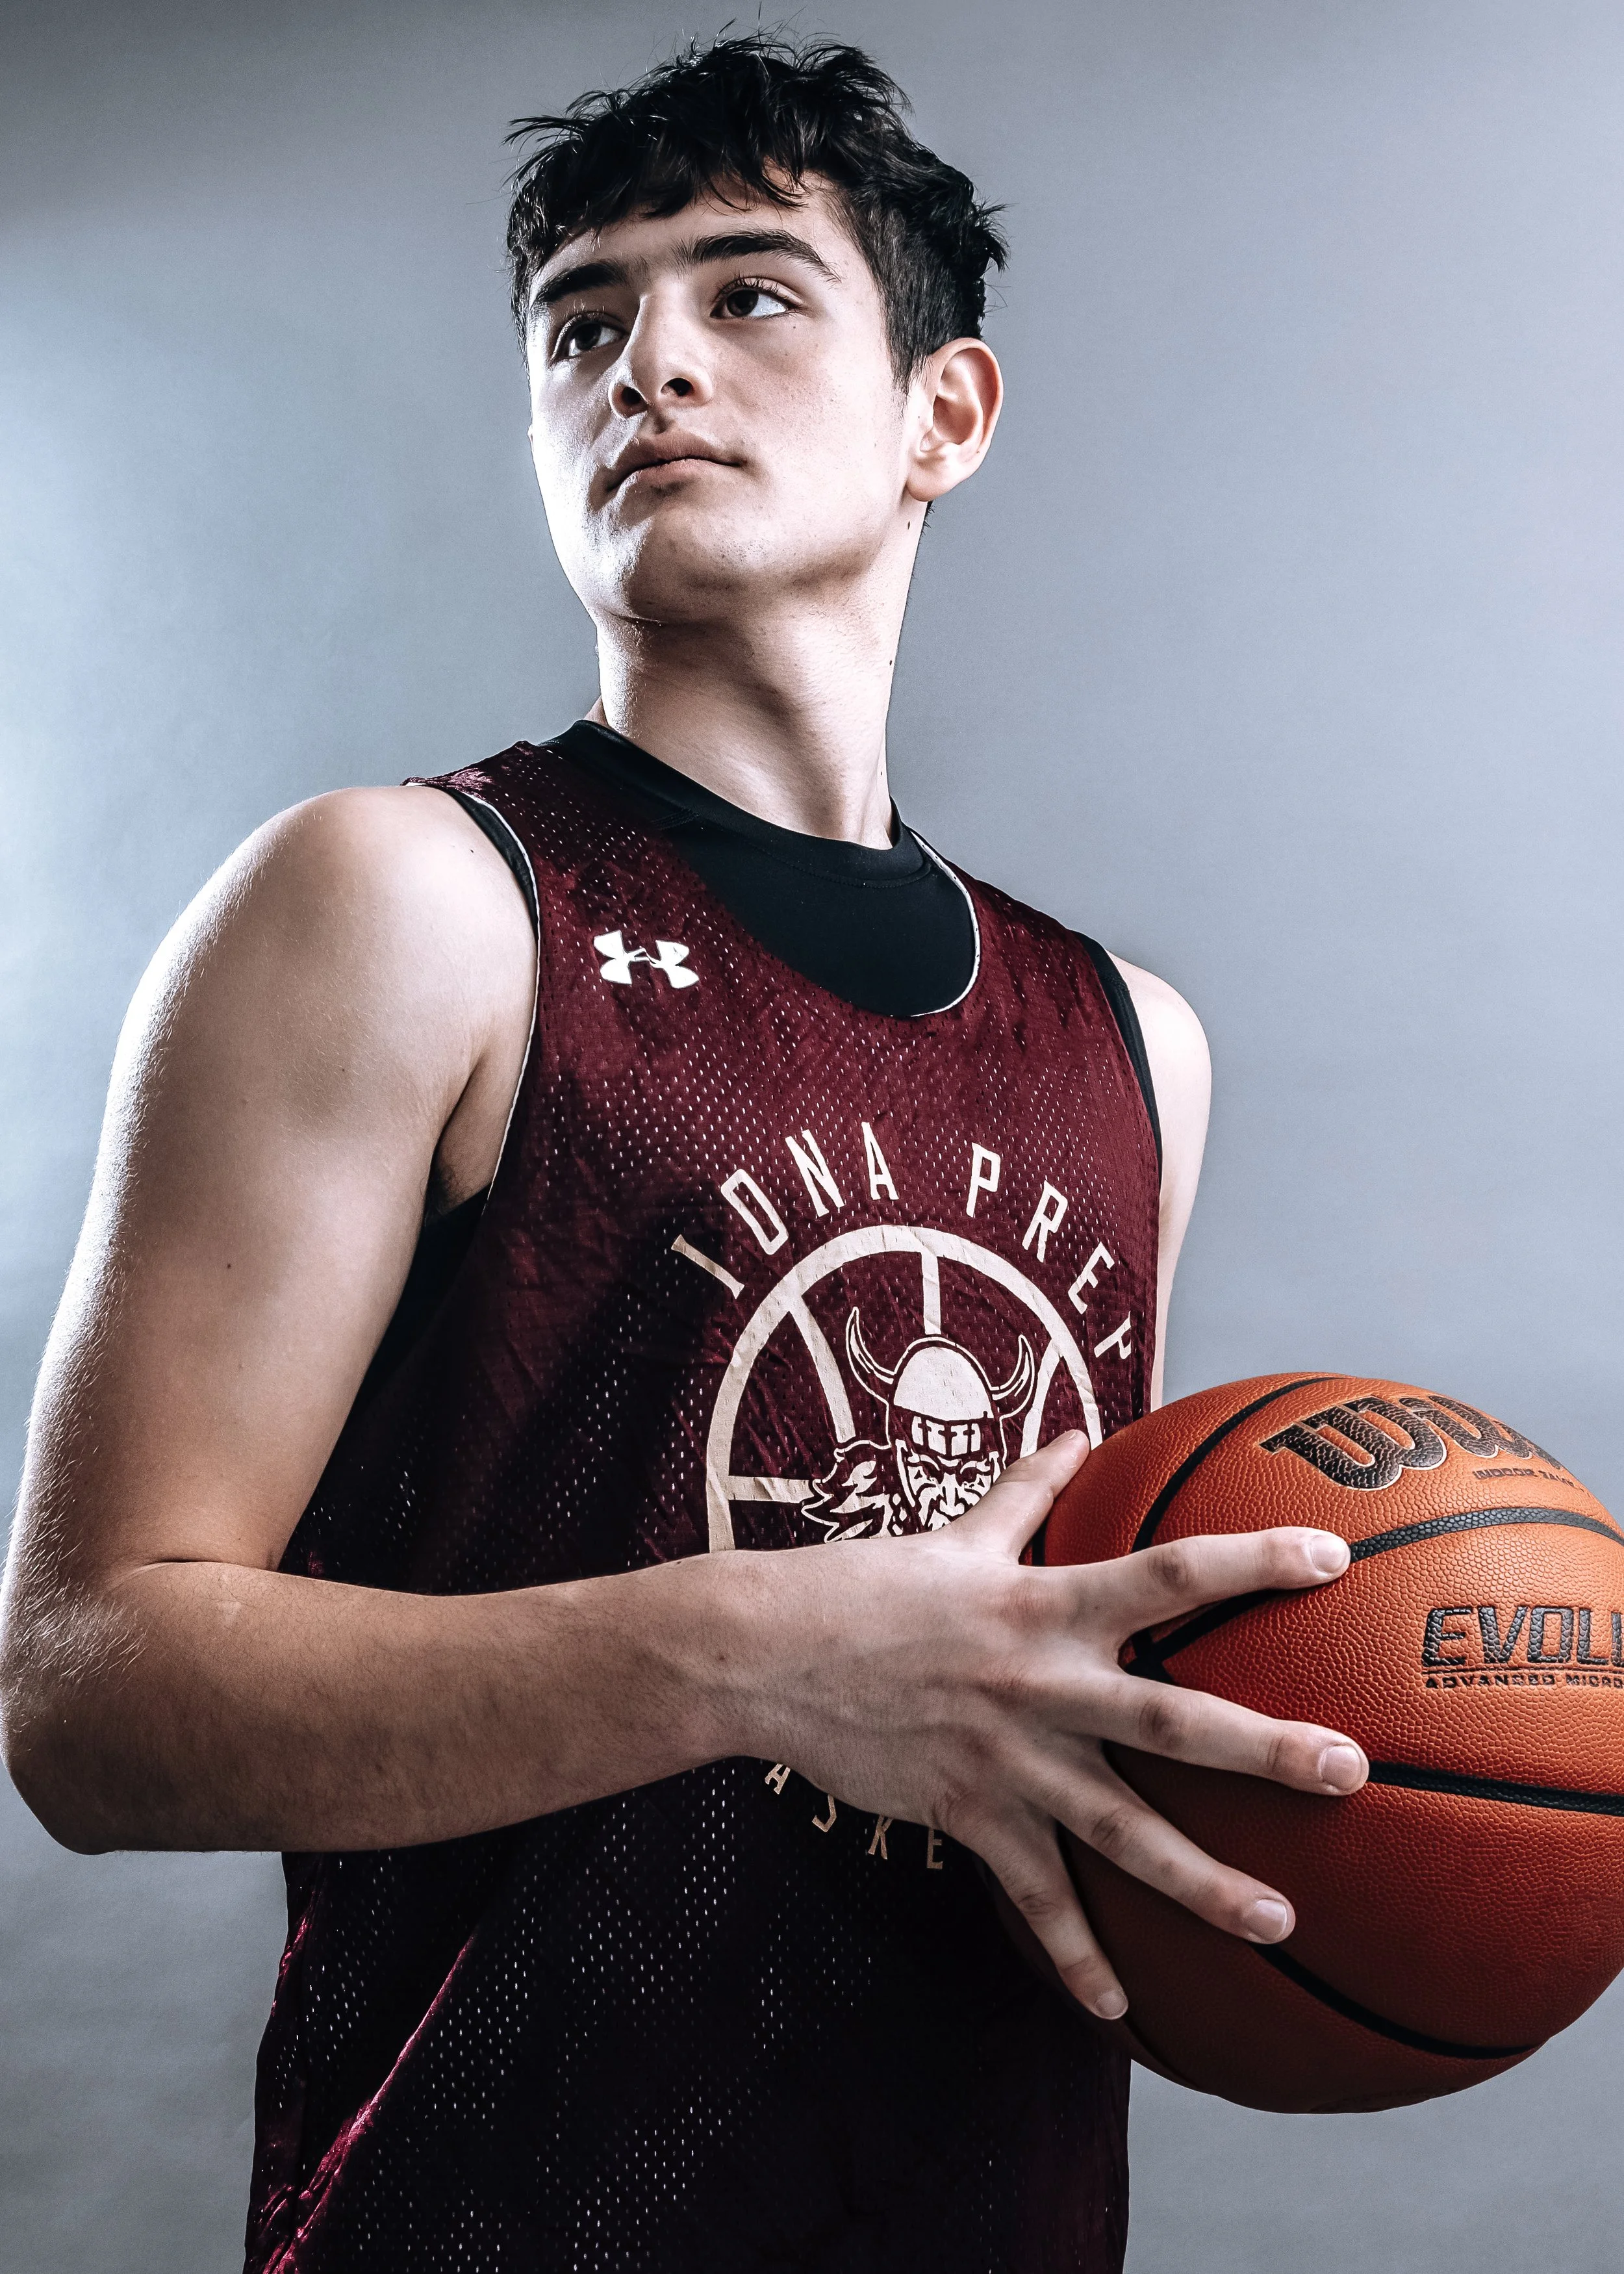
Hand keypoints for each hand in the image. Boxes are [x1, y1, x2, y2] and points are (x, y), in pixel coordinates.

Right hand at [732, 1431, 1366, 2018]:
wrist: (765, 1654)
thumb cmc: (866, 1585)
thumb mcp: (956, 1534)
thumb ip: (1028, 1491)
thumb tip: (1077, 1430)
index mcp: (1045, 1604)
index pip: (1168, 1574)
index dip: (1252, 1561)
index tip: (1332, 1557)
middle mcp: (1040, 1683)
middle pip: (1172, 1719)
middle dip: (1265, 1750)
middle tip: (1351, 1772)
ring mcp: (1006, 1756)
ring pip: (1121, 1828)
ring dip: (1202, 1881)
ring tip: (1280, 1921)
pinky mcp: (967, 1812)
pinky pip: (1034, 1896)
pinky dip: (1074, 1954)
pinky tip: (1119, 2008)